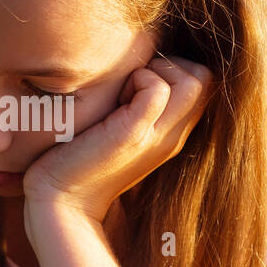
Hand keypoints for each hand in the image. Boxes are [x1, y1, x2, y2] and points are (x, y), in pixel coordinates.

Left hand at [22, 55, 214, 224]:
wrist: (60, 202)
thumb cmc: (77, 160)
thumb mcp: (116, 129)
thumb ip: (133, 107)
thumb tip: (135, 69)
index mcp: (170, 134)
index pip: (203, 82)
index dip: (174, 69)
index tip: (137, 84)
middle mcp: (172, 136)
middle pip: (205, 77)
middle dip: (171, 65)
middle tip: (132, 84)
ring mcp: (158, 136)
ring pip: (195, 79)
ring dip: (157, 71)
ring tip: (124, 93)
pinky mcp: (134, 135)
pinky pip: (157, 89)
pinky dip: (136, 79)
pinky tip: (112, 102)